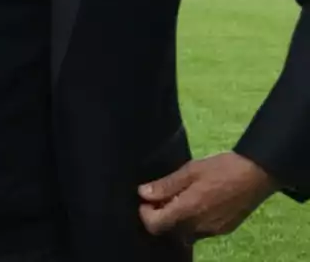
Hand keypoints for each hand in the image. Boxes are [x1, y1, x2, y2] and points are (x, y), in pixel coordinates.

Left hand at [138, 152, 278, 243]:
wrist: (258, 174)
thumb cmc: (222, 168)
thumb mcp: (190, 171)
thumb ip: (166, 185)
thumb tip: (144, 193)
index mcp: (189, 211)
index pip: (156, 226)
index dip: (146, 213)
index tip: (147, 199)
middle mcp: (200, 227)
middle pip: (169, 231)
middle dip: (161, 215)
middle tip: (163, 196)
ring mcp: (213, 231)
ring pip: (185, 233)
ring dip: (177, 219)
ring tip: (180, 197)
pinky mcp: (224, 230)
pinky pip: (200, 231)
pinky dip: (192, 221)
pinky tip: (197, 203)